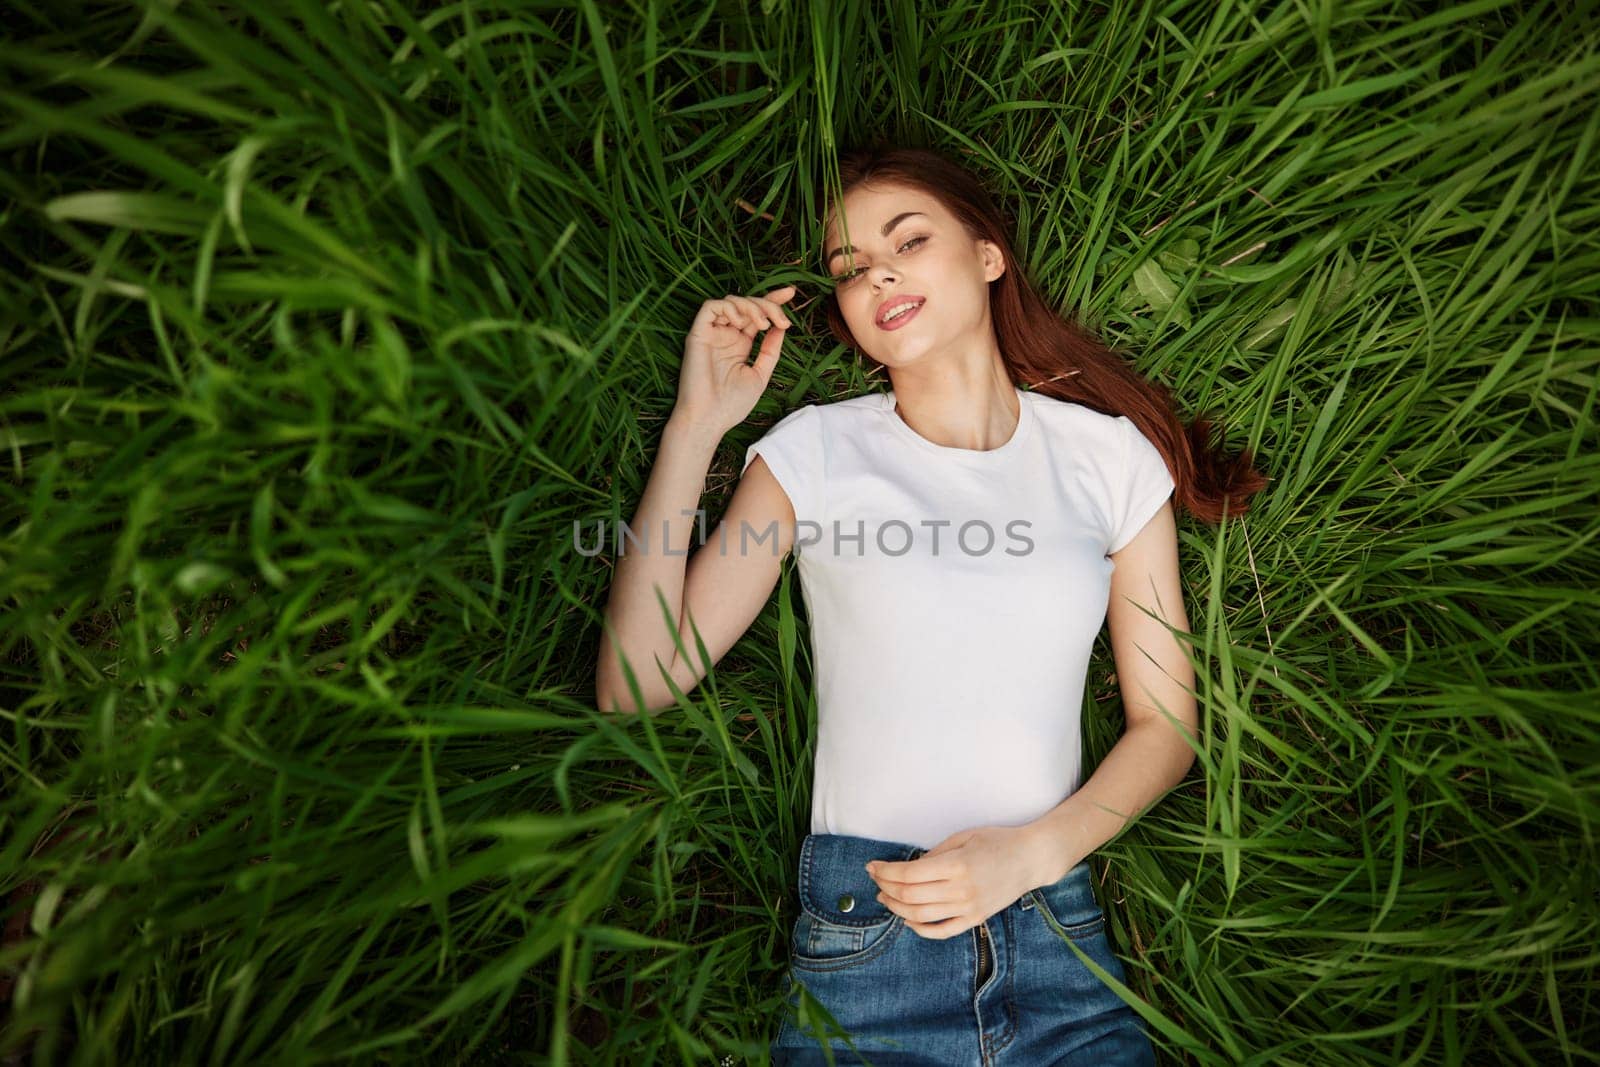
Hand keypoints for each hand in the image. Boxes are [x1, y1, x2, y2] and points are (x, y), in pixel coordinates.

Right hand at [673, 284, 796, 439]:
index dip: (773, 300)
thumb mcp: (760, 375)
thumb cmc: (731, 404)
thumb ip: (770, 350)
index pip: (757, 315)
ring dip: (752, 306)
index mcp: (740, 344)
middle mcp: (726, 335)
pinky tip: (741, 322)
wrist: (709, 419)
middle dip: (769, 304)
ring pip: (731, 301)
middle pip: (748, 304)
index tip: (791, 292)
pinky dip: (729, 307)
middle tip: (782, 319)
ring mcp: (712, 333)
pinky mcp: (698, 334)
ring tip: (763, 324)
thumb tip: (781, 328)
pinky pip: (710, 307)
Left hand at [865, 824, 1041, 939]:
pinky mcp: (975, 919)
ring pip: (920, 916)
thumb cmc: (998, 842)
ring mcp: (968, 908)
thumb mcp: (964, 837)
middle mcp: (961, 890)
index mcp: (956, 865)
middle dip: (885, 888)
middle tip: (875, 880)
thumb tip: (908, 867)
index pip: (908, 874)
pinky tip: (908, 919)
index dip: (884, 871)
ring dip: (896, 908)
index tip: (872, 866)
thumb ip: (935, 853)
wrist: (1031, 859)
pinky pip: (942, 931)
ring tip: (885, 897)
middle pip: (909, 896)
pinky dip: (920, 929)